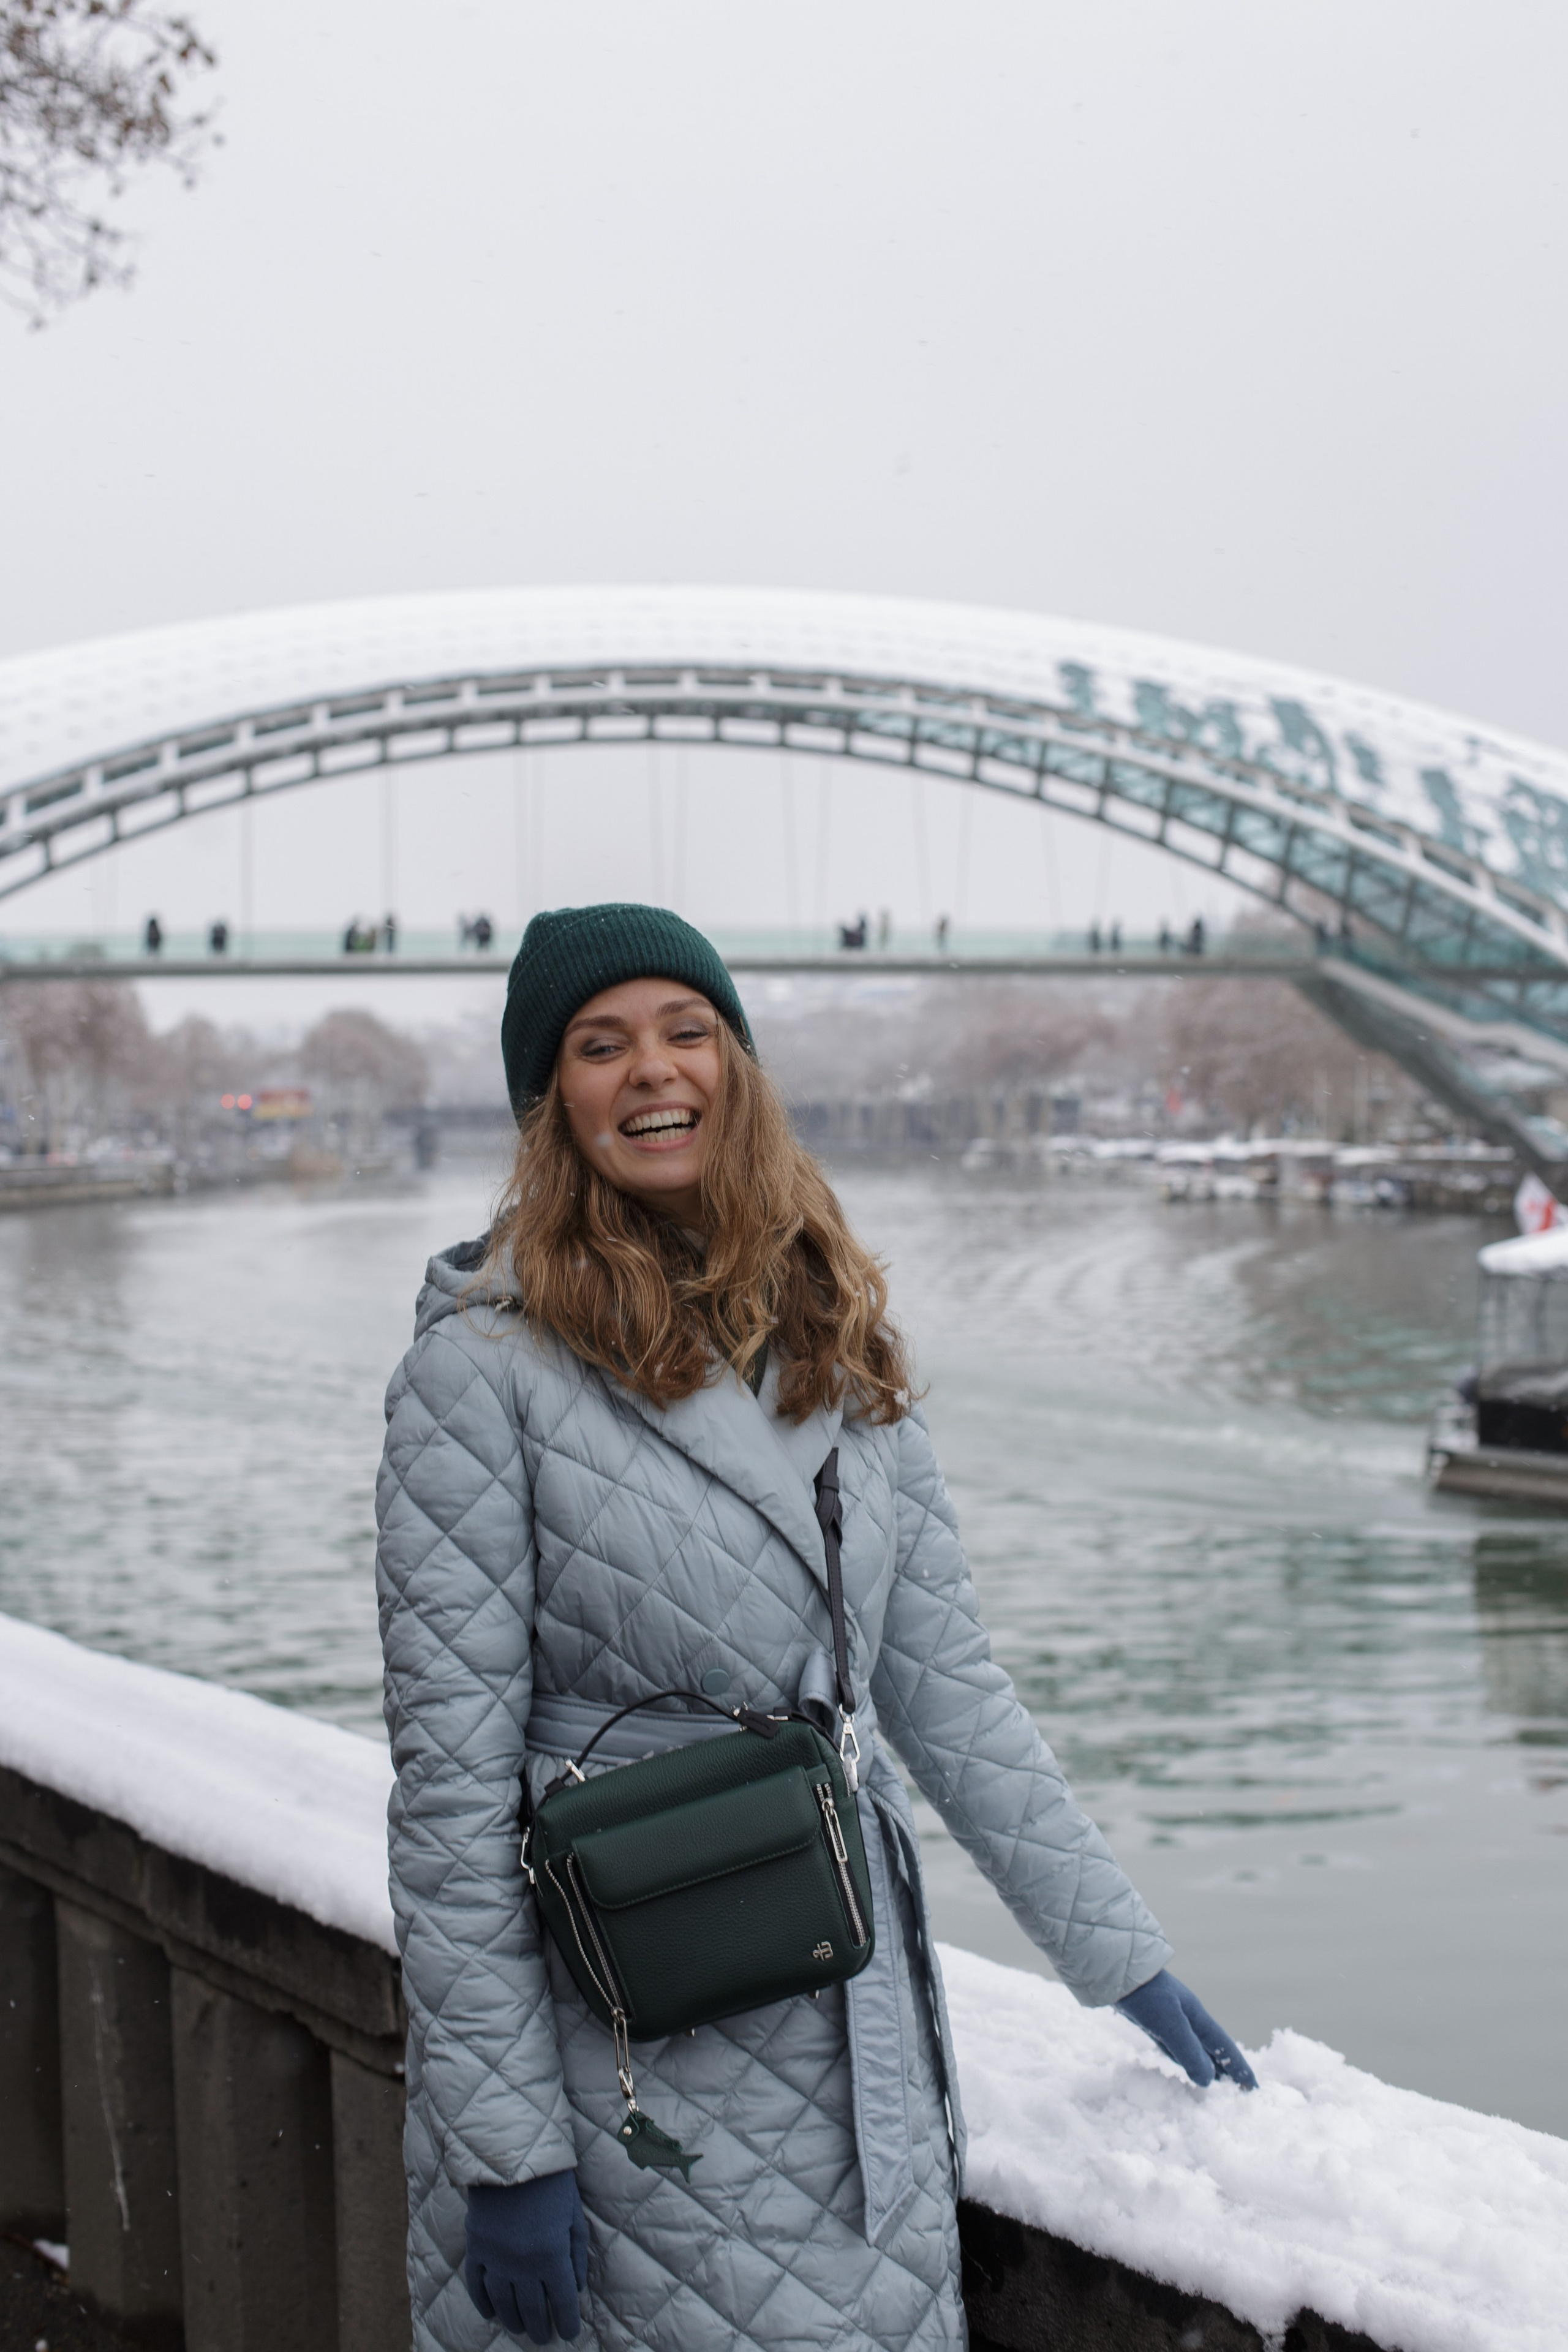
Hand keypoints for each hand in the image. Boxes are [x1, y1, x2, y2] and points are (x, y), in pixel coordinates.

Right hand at [465, 2169, 588, 2343]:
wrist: (511, 2154)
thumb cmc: (551, 2181)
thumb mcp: (573, 2214)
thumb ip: (575, 2253)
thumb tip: (576, 2287)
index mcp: (551, 2255)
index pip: (561, 2301)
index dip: (567, 2321)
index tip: (568, 2333)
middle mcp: (522, 2263)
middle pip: (532, 2308)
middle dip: (540, 2326)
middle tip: (544, 2336)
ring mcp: (496, 2258)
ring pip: (504, 2302)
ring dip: (513, 2320)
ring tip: (521, 2328)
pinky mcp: (477, 2247)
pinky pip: (477, 2285)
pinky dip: (483, 2302)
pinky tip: (491, 2313)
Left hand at [1115, 1970, 1257, 2089]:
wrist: (1115, 1971)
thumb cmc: (1146, 1996)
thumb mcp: (1171, 2024)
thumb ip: (1190, 2052)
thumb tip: (1209, 2080)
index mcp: (1197, 2017)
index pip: (1224, 2047)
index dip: (1239, 2068)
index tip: (1253, 2088)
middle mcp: (1187, 2018)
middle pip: (1213, 2048)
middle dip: (1228, 2069)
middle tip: (1240, 2092)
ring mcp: (1170, 2019)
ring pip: (1195, 2049)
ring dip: (1208, 2066)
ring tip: (1217, 2084)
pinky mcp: (1153, 2022)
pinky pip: (1177, 2048)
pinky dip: (1186, 2060)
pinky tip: (1184, 2065)